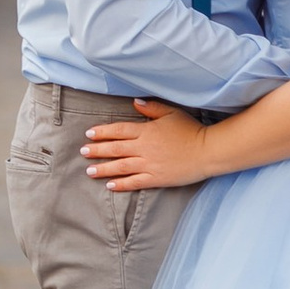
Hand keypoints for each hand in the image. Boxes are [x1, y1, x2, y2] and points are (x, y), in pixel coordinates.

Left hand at [84, 102, 210, 191]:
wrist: (207, 151)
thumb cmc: (191, 130)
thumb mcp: (171, 113)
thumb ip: (152, 108)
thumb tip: (134, 103)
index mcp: (146, 131)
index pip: (119, 131)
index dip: (103, 132)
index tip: (89, 134)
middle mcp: (144, 148)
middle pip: (115, 149)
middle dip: (97, 150)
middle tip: (83, 151)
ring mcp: (149, 165)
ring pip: (121, 166)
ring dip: (103, 169)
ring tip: (90, 171)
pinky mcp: (157, 179)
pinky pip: (135, 182)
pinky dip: (121, 184)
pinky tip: (110, 185)